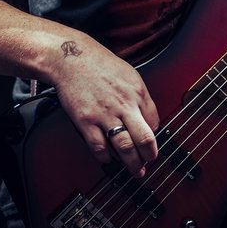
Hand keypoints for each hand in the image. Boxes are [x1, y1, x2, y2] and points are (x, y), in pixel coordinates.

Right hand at [53, 39, 159, 176]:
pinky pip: (99, 146)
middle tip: (148, 163)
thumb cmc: (99, 64)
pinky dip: (105, 157)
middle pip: (144, 139)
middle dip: (149, 156)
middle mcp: (124, 105)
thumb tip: (148, 118)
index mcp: (137, 93)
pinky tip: (108, 158)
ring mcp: (105, 114)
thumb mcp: (130, 75)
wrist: (71, 58)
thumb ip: (140, 97)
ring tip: (134, 169)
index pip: (155, 122)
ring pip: (124, 147)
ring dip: (131, 163)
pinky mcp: (86, 121)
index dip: (154, 136)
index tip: (151, 144)